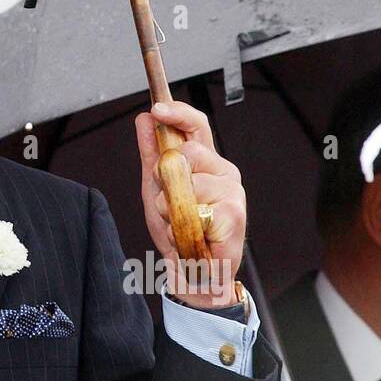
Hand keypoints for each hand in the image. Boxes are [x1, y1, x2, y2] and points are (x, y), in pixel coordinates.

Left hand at [134, 100, 245, 309]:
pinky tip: (191, 237)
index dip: (178, 113)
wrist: (192, 272)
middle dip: (165, 178)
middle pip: (188, 152)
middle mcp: (223, 172)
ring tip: (178, 224)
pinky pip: (196, 210)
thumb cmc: (178, 229)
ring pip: (188, 184)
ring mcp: (232, 193)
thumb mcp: (155, 187)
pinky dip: (182, 227)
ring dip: (170, 208)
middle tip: (167, 202)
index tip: (157, 109)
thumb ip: (151, 153)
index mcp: (206, 161)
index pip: (196, 126)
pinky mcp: (235, 216)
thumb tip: (145, 118)